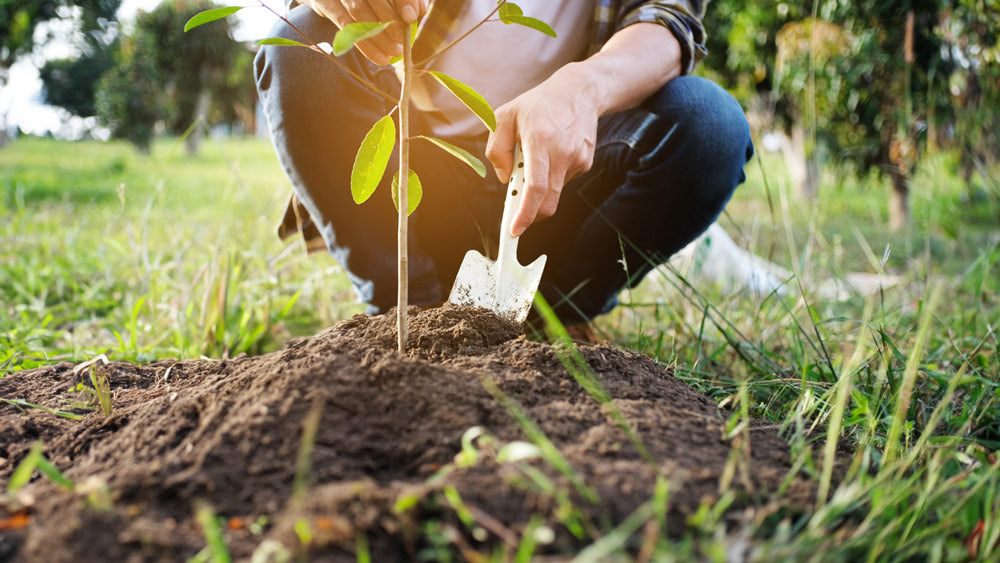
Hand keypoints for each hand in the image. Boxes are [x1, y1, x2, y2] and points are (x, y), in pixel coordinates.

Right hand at [306, 0, 427, 64]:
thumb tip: (420, 11)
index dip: (402, 0)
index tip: (411, 16)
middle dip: (391, 21)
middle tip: (403, 41)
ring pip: (359, 12)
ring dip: (379, 36)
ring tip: (394, 52)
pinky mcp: (324, 3)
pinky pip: (345, 26)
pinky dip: (365, 44)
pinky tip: (379, 57)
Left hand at [486, 62, 598, 236]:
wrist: (580, 91)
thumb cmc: (539, 103)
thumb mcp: (505, 116)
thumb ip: (496, 148)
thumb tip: (504, 178)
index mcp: (540, 140)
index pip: (535, 187)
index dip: (525, 214)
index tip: (515, 230)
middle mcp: (562, 152)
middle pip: (548, 201)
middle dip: (531, 215)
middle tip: (517, 215)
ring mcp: (577, 159)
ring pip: (554, 191)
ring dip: (540, 188)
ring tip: (535, 159)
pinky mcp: (585, 163)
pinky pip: (563, 181)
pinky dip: (551, 177)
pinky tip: (551, 154)